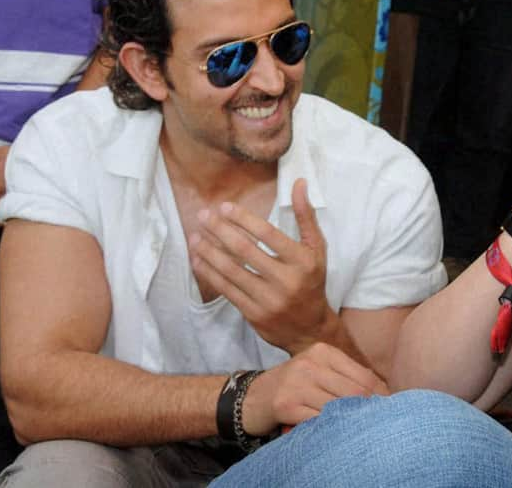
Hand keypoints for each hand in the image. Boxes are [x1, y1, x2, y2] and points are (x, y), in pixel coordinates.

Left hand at [189, 178, 330, 352]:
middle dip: (220, 231)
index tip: (224, 207)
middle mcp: (286, 280)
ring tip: (195, 236)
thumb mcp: (316, 249)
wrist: (310, 329)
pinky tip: (199, 260)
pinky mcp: (254, 314)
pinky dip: (210, 273)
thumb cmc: (311, 281)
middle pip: (246, 251)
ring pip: (232, 271)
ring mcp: (268, 300)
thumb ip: (305, 216)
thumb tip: (299, 183)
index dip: (243, 219)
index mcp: (302, 261)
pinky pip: (227, 290)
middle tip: (203, 216)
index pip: (268, 235)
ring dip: (209, 252)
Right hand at [241, 342, 388, 435]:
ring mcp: (297, 383)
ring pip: (339, 407)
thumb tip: (384, 391)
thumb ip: (346, 376)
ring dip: (351, 420)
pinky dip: (330, 428)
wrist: (252, 397)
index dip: (382, 395)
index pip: (363, 375)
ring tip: (358, 428)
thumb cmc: (294, 385)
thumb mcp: (319, 370)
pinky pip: (319, 420)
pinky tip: (333, 432)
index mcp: (323, 352)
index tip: (392, 407)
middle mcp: (311, 363)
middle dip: (370, 409)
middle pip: (356, 391)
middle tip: (379, 422)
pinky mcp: (286, 404)